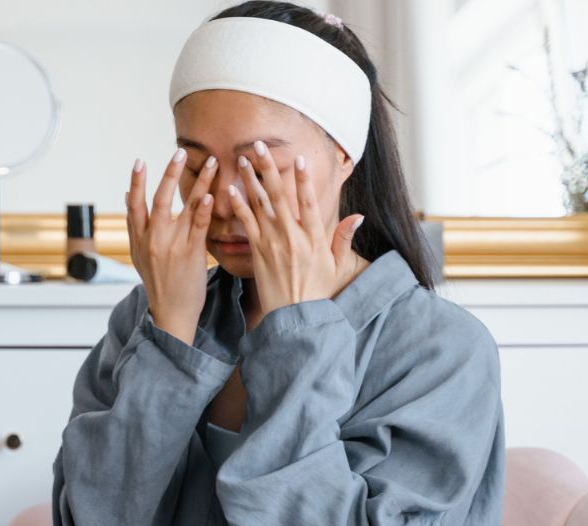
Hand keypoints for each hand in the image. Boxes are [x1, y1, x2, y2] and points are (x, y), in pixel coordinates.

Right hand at [126, 148, 217, 344]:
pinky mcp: (190, 254)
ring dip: (198, 182)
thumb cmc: (159, 282)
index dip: (135, 182)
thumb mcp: (139, 254)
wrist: (171, 313)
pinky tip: (211, 194)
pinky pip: (198, 226)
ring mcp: (171, 246)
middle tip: (179, 152)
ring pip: (183, 207)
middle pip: (158, 199)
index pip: (134, 205)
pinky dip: (203, 209)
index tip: (139, 162)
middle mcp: (152, 239)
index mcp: (138, 239)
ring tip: (211, 162)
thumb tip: (126, 196)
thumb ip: (135, 225)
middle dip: (169, 173)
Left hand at [227, 141, 364, 318]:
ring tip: (241, 160)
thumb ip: (343, 238)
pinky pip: (247, 225)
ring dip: (250, 180)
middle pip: (279, 195)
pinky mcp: (258, 253)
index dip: (303, 179)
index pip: (308, 202)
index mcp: (314, 238)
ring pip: (260, 205)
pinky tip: (230, 190)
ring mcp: (273, 243)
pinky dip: (239, 206)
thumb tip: (357, 216)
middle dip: (268, 168)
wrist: (296, 318)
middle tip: (257, 146)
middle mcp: (293, 236)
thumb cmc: (317, 293)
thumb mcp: (337, 266)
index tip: (298, 157)